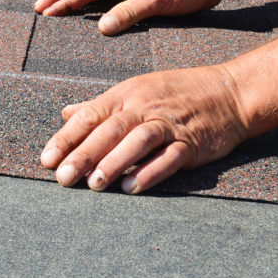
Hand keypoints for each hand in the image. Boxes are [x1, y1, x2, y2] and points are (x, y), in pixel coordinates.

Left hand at [40, 65, 248, 192]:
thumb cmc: (177, 93)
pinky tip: (131, 188)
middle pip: (110, 130)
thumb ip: (100, 105)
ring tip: (94, 185)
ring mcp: (169, 125)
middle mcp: (145, 107)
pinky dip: (149, 172)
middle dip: (84, 154)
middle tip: (63, 177)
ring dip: (114, 163)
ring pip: (137, 142)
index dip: (66, 137)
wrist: (230, 93)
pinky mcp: (191, 143)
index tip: (47, 159)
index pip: (90, 115)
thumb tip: (66, 112)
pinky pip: (168, 158)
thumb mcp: (136, 89)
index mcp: (127, 94)